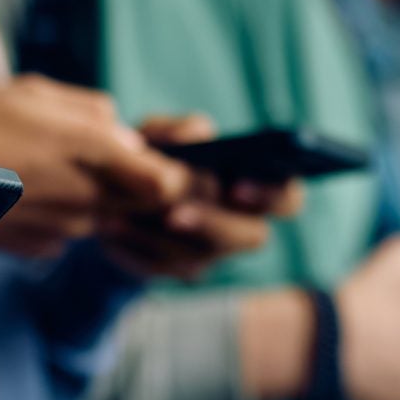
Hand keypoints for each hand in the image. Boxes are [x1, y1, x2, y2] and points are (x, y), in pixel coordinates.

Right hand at [0, 75, 189, 256]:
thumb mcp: (34, 94)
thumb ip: (91, 113)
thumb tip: (124, 133)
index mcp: (92, 152)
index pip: (170, 180)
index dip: (176, 170)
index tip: (161, 153)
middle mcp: (88, 200)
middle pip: (142, 200)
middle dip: (134, 179)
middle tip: (98, 153)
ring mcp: (65, 230)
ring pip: (104, 211)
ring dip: (92, 191)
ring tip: (44, 162)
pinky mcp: (41, 247)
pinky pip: (70, 227)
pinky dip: (59, 209)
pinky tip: (23, 188)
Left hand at [99, 115, 299, 278]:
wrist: (115, 191)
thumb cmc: (157, 155)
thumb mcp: (164, 134)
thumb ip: (181, 129)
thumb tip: (193, 137)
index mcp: (255, 186)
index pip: (288, 198)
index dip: (271, 195)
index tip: (235, 187)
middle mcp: (241, 226)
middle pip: (253, 238)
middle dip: (213, 224)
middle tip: (174, 213)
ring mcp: (210, 254)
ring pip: (200, 258)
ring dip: (159, 237)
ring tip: (121, 215)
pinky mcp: (174, 270)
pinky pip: (160, 269)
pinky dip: (132, 247)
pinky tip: (111, 227)